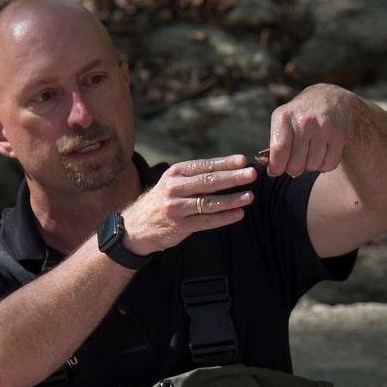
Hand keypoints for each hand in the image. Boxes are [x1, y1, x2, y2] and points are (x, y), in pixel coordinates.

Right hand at [120, 155, 255, 255]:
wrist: (135, 226)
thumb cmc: (162, 200)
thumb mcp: (172, 182)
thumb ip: (194, 177)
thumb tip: (228, 169)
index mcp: (175, 173)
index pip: (204, 166)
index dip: (224, 163)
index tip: (243, 160)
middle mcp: (174, 188)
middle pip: (208, 182)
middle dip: (232, 178)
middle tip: (251, 174)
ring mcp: (176, 208)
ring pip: (209, 202)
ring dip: (232, 199)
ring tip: (249, 196)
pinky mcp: (179, 226)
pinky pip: (206, 221)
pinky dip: (224, 218)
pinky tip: (238, 214)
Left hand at [266, 84, 353, 177]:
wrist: (330, 99)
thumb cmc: (300, 116)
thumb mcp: (283, 121)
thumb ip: (274, 145)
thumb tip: (271, 170)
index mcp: (284, 116)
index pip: (279, 150)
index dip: (276, 167)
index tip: (275, 170)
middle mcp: (304, 121)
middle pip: (295, 164)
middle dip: (294, 168)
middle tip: (295, 160)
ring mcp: (322, 127)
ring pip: (312, 166)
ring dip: (310, 166)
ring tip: (310, 153)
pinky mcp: (337, 135)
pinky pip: (329, 164)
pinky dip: (324, 165)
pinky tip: (322, 153)